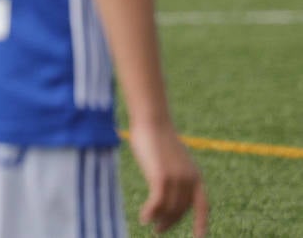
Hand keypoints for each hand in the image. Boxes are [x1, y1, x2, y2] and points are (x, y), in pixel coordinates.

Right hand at [128, 122, 209, 236]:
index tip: (200, 237)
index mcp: (196, 176)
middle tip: (159, 231)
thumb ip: (173, 174)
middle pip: (181, 210)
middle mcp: (190, 180)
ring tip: (151, 225)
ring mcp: (177, 179)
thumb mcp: (170, 158)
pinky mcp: (162, 177)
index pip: (203, 206)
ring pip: (169, 209)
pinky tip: (143, 218)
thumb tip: (166, 188)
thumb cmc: (156, 136)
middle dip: (170, 222)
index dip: (202, 224)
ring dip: (160, 220)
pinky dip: (150, 213)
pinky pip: (157, 203)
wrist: (152, 121)